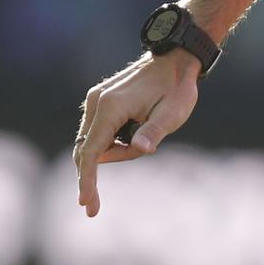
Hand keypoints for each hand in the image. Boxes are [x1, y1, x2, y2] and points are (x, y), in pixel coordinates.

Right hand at [73, 51, 200, 216]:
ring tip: (148, 136)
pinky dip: (113, 141)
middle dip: (105, 166)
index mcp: (111, 107)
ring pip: (94, 141)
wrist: (176, 60)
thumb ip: (154, 131)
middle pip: (89, 149)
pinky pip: (99, 131)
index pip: (91, 152)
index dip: (87, 180)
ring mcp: (97, 99)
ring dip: (116, 150)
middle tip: (141, 153)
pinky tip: (138, 129)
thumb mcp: (172, 113)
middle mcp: (97, 102)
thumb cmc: (176, 88)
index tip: (86, 204)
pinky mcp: (100, 100)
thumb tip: (141, 150)